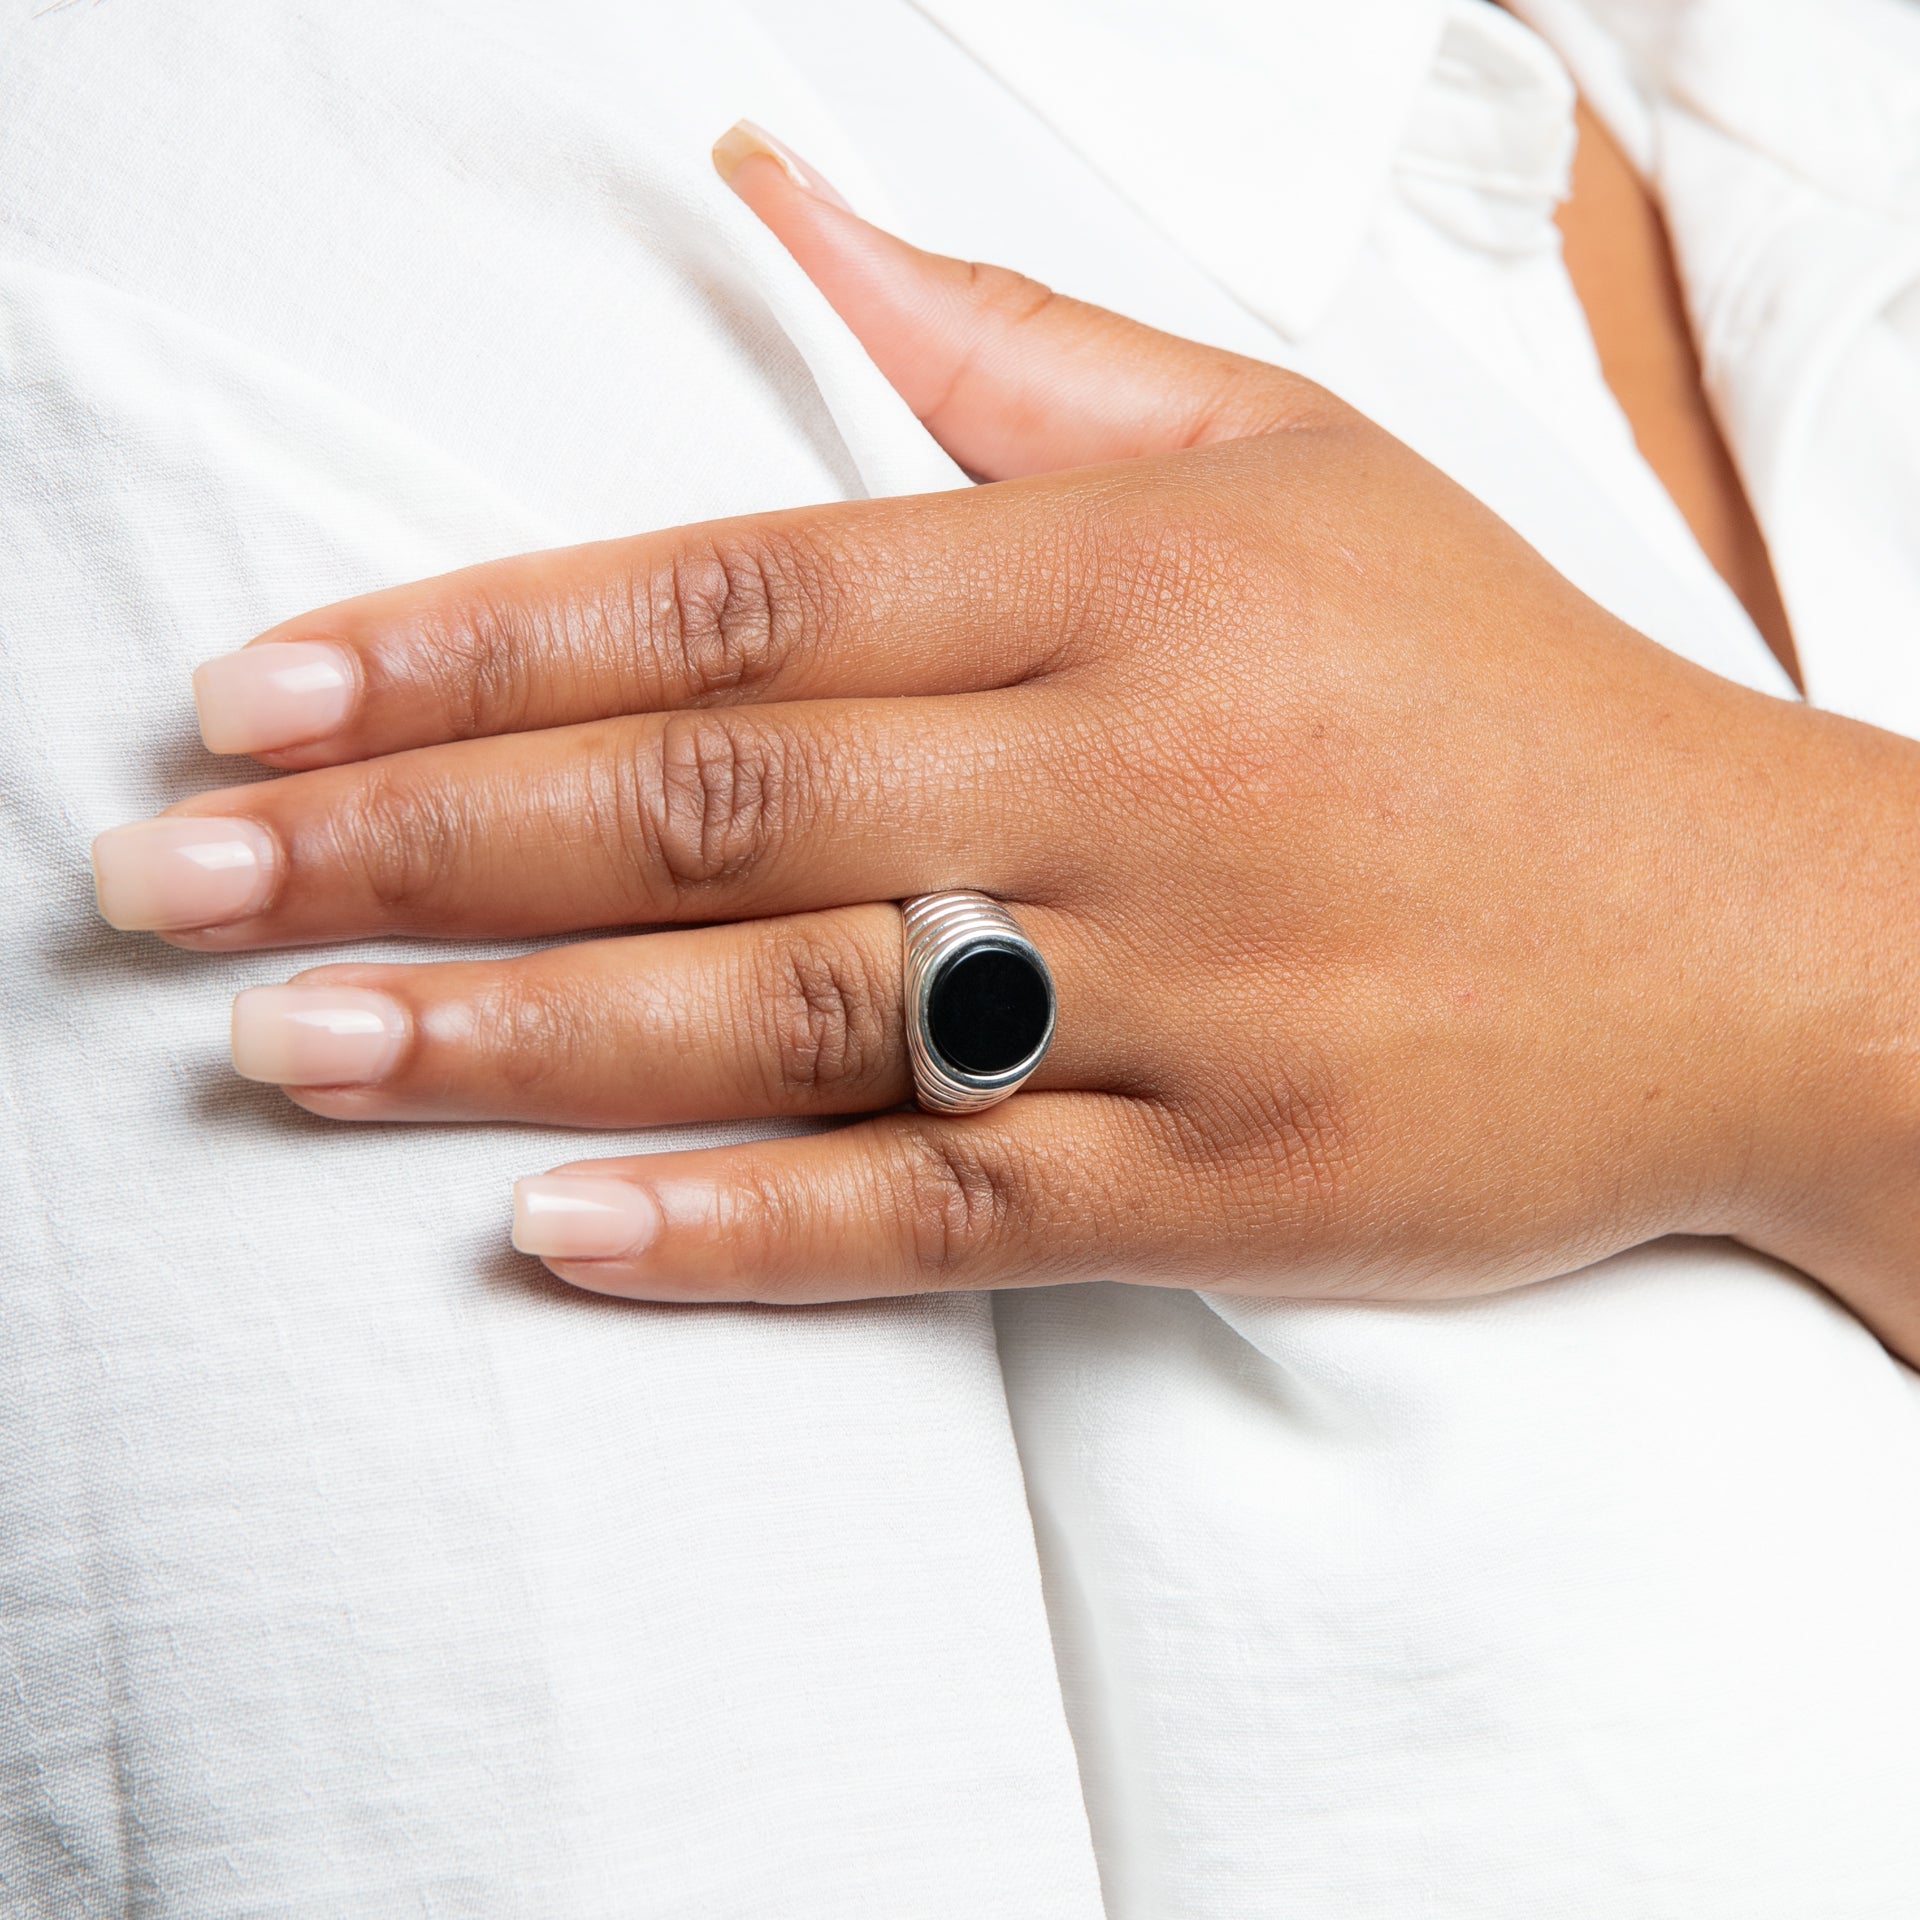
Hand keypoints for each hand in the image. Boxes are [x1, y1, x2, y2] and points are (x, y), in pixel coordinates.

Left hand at [90, 124, 1919, 1354]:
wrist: (1767, 940)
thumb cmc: (1506, 692)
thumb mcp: (1289, 459)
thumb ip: (1013, 343)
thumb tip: (781, 198)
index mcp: (1126, 576)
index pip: (727, 597)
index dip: (470, 645)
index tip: (263, 691)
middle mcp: (1131, 777)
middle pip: (699, 807)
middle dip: (406, 836)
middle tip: (177, 881)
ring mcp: (1179, 997)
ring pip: (779, 1015)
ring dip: (505, 1033)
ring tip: (288, 1044)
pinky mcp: (1227, 1189)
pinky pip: (937, 1210)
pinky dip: (739, 1228)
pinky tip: (552, 1224)